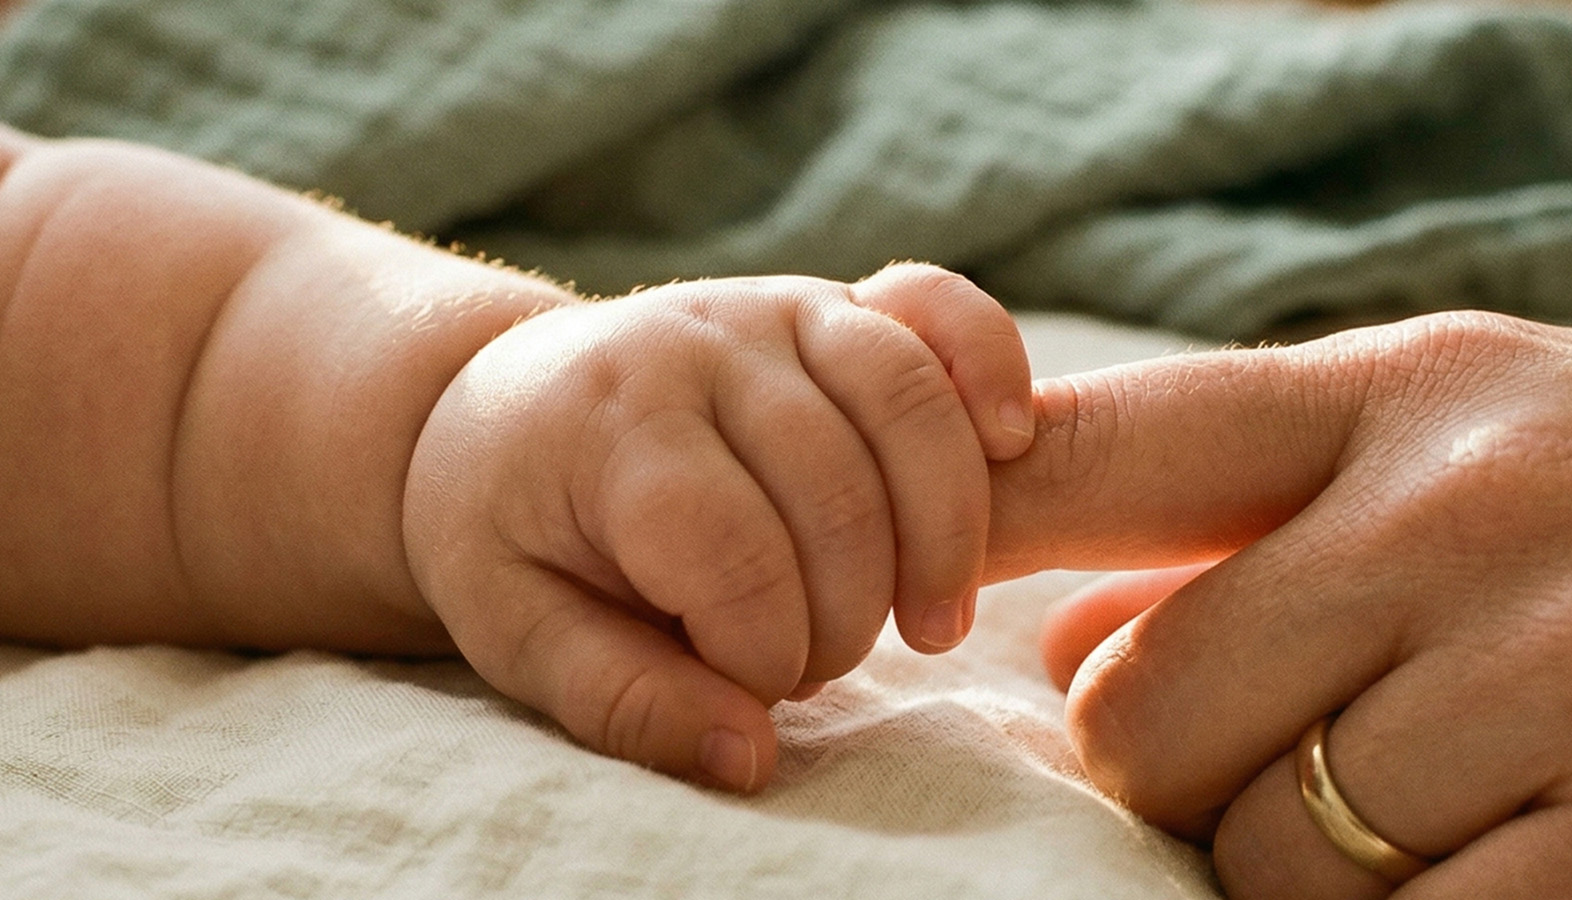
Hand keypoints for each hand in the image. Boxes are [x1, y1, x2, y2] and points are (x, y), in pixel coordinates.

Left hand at [405, 264, 1032, 791]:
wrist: (506, 404)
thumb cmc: (514, 529)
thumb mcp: (518, 630)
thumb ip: (623, 700)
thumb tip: (750, 756)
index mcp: (607, 426)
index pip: (730, 554)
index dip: (763, 651)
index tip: (746, 691)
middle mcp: (699, 342)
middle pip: (834, 491)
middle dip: (844, 615)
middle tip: (814, 667)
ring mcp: (775, 307)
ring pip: (908, 403)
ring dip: (945, 533)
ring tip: (931, 623)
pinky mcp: (835, 300)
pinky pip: (940, 307)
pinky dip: (990, 366)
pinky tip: (1007, 444)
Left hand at [991, 311, 1571, 897]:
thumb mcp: (1494, 444)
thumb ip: (1269, 513)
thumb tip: (1052, 639)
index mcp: (1420, 393)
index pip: (1115, 447)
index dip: (972, 528)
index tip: (909, 593)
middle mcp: (1478, 511)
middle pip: (1150, 712)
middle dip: (1185, 778)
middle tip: (1304, 768)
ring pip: (1265, 853)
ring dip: (1310, 878)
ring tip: (1450, 819)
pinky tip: (1509, 878)